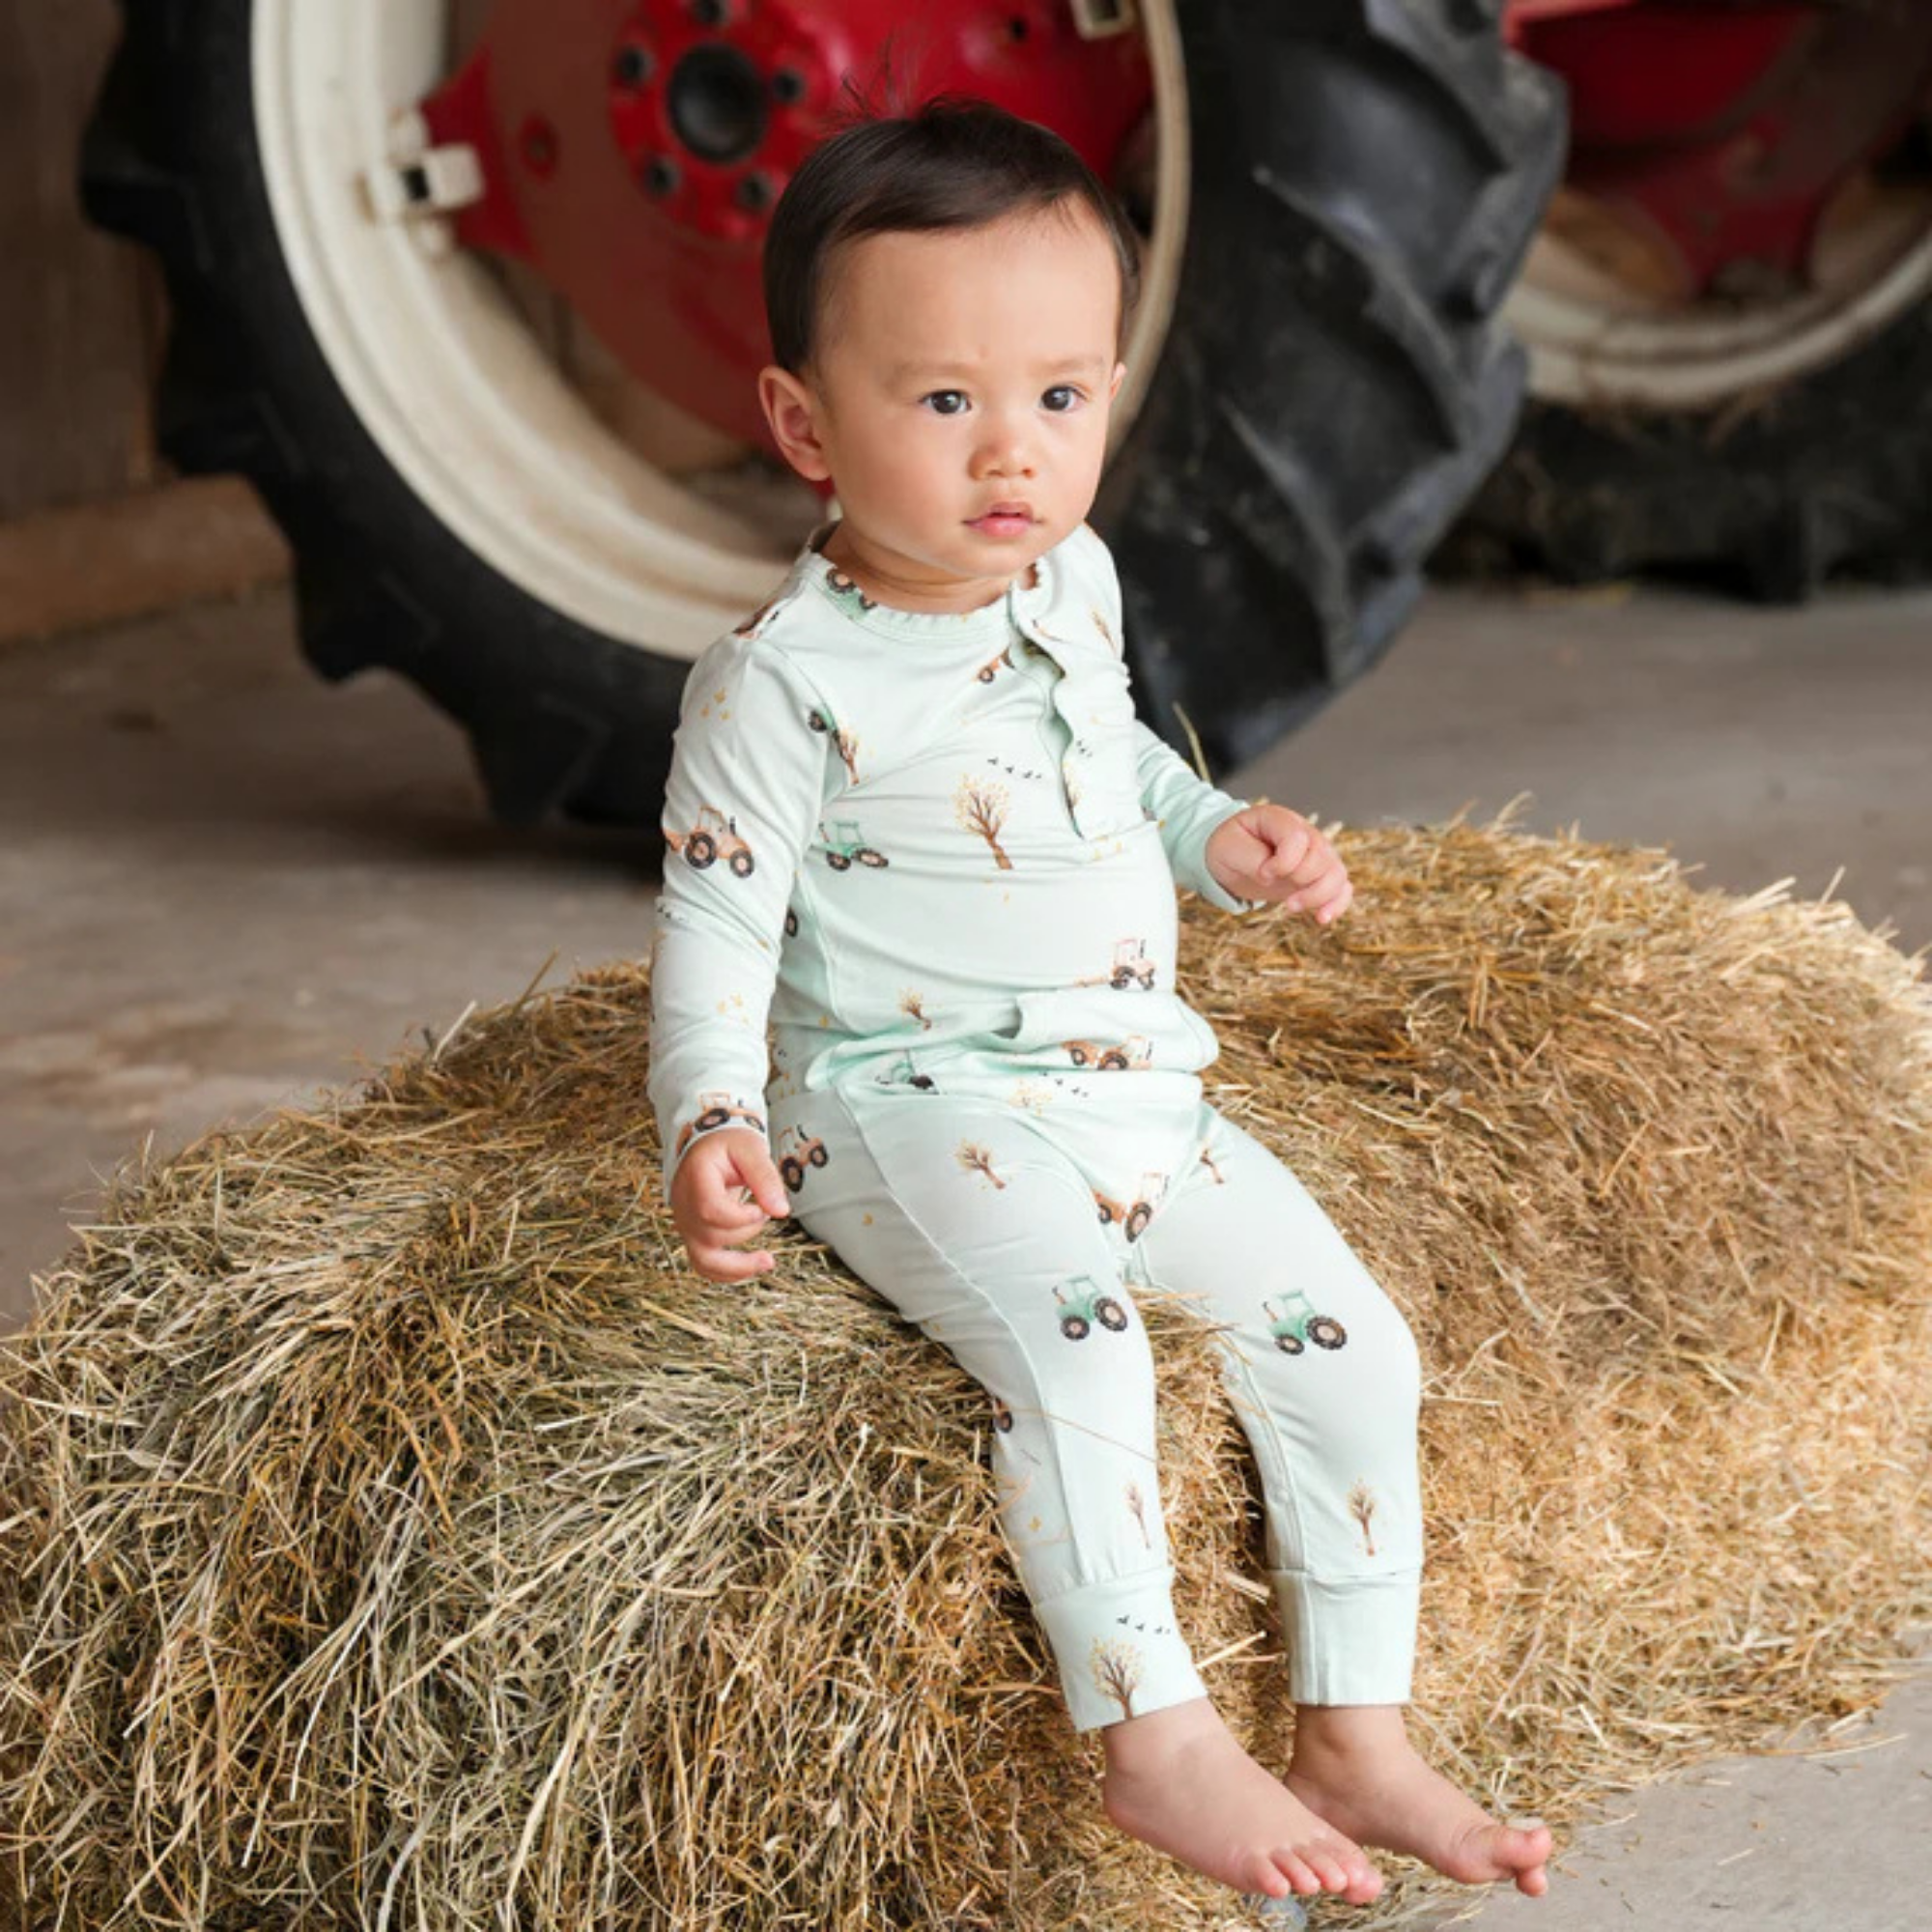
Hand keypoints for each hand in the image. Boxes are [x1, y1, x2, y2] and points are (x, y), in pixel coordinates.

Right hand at [669, 1127, 790, 1281]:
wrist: (708, 1147)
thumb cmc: (729, 1144)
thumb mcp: (750, 1149)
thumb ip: (765, 1177)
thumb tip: (782, 1212)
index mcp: (695, 1179)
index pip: (710, 1210)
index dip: (739, 1217)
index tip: (761, 1209)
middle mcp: (684, 1205)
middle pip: (710, 1235)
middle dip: (746, 1231)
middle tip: (764, 1212)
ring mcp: (686, 1224)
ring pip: (703, 1261)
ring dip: (738, 1268)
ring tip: (768, 1262)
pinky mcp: (694, 1235)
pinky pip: (704, 1264)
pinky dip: (728, 1273)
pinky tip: (752, 1267)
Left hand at [1205, 803, 1353, 924]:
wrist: (1233, 859)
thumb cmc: (1230, 847)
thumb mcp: (1229, 848)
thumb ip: (1251, 859)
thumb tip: (1271, 876)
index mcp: (1281, 820)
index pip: (1298, 838)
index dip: (1284, 862)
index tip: (1263, 873)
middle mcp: (1305, 834)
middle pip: (1322, 857)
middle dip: (1300, 880)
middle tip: (1273, 888)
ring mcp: (1316, 855)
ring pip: (1337, 874)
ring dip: (1318, 896)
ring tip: (1291, 907)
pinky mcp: (1319, 877)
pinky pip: (1342, 889)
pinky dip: (1336, 905)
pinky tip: (1322, 918)